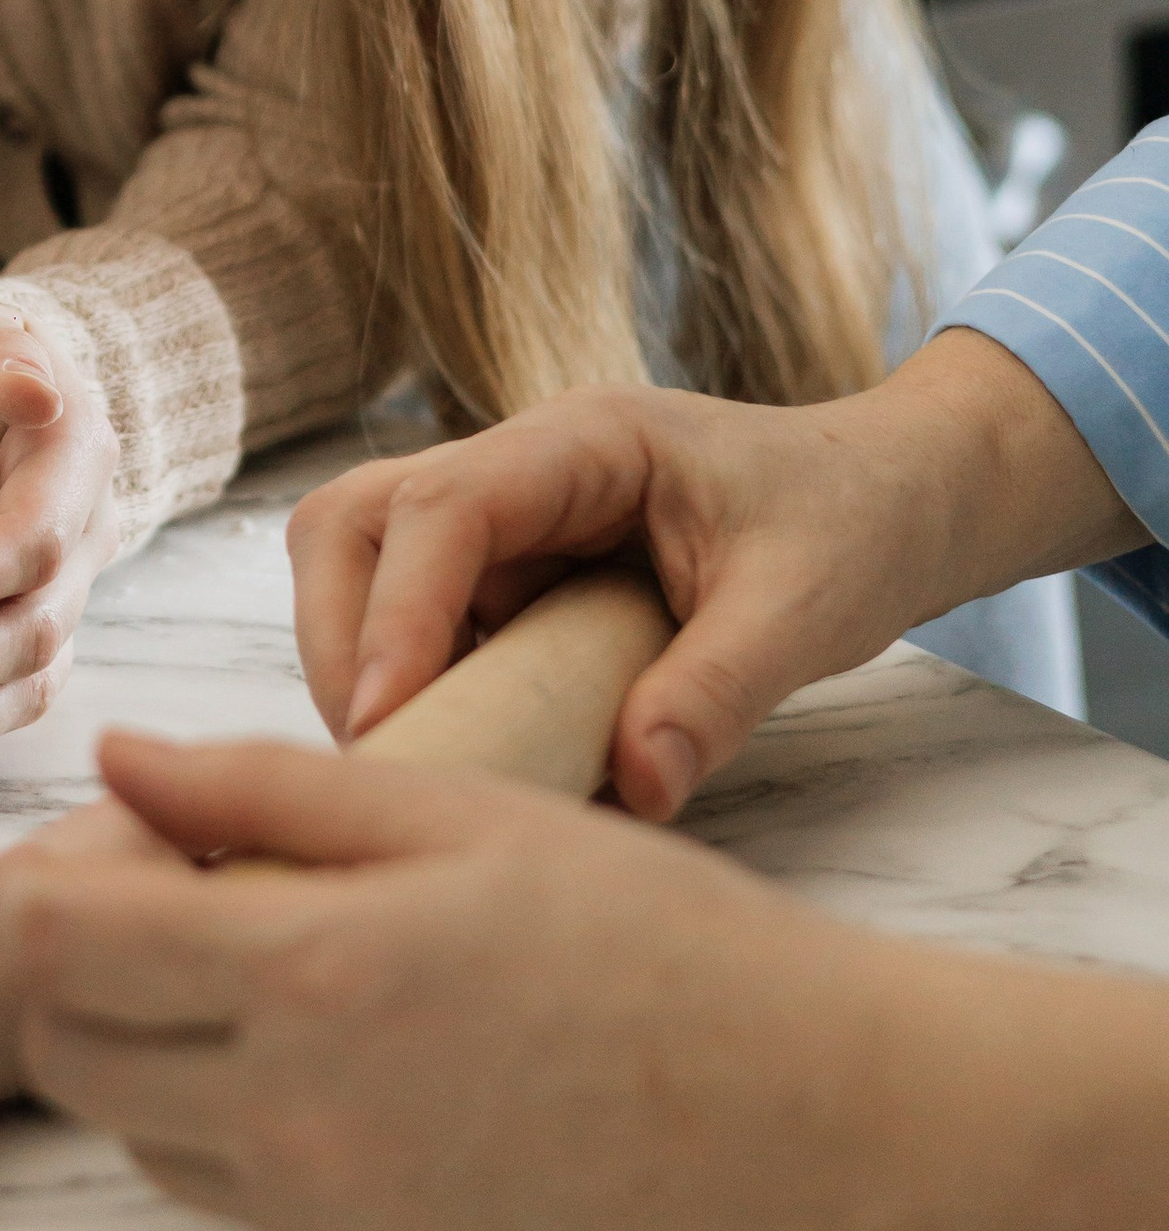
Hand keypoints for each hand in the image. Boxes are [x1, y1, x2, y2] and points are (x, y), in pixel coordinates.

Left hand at [0, 729, 892, 1230]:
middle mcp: (297, 1121)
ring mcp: (334, 1228)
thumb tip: (112, 759)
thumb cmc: (652, 938)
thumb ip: (261, 789)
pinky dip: (265, 1137)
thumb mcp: (461, 815)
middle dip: (80, 977)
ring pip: (143, 1139)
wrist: (812, 1127)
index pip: (56, 947)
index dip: (45, 889)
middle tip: (178, 910)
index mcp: (309, 973)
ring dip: (164, 1058)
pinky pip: (252, 1210)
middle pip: (66, 1056)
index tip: (102, 850)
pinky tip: (379, 1075)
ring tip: (289, 984)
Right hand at [288, 329, 1124, 821]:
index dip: (396, 617)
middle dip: (340, 634)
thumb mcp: (804, 610)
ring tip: (427, 757)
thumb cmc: (853, 524)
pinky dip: (423, 684)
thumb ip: (717, 693)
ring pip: (366, 565)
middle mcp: (521, 467)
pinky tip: (482, 748)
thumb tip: (636, 787)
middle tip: (385, 749)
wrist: (890, 499)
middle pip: (355, 520)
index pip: (440, 509)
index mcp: (583, 443)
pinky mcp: (514, 574)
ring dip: (365, 660)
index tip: (389, 722)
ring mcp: (509, 520)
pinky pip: (425, 621)